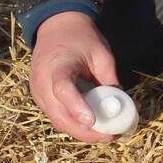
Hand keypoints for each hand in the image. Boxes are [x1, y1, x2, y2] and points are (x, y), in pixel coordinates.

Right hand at [30, 12, 122, 143]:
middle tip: (111, 136)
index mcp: (57, 66)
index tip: (92, 121)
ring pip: (59, 121)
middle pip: (60, 116)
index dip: (77, 107)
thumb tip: (124, 104)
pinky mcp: (42, 99)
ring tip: (107, 134)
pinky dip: (75, 124)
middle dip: (86, 132)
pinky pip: (58, 116)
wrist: (57, 27)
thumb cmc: (81, 38)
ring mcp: (39, 93)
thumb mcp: (101, 54)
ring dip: (81, 132)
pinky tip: (94, 127)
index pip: (63, 90)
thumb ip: (109, 79)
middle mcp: (42, 84)